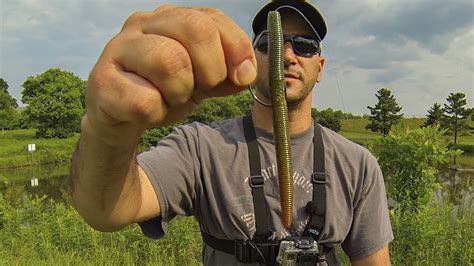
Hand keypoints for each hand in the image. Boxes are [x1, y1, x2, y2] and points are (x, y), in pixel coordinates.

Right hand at [83, 5, 256, 144]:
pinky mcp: (101, 82)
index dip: (236, 49)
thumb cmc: (163, 91)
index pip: (213, 18)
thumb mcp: (202, 80)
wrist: (120, 118)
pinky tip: (147, 111)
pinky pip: (145, 101)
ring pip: (170, 61)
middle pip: (196, 29)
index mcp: (169, 17)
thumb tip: (246, 72)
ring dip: (181, 93)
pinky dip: (156, 113)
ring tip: (170, 98)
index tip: (242, 76)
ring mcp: (118, 49)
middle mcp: (142, 23)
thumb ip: (227, 73)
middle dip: (211, 69)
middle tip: (202, 89)